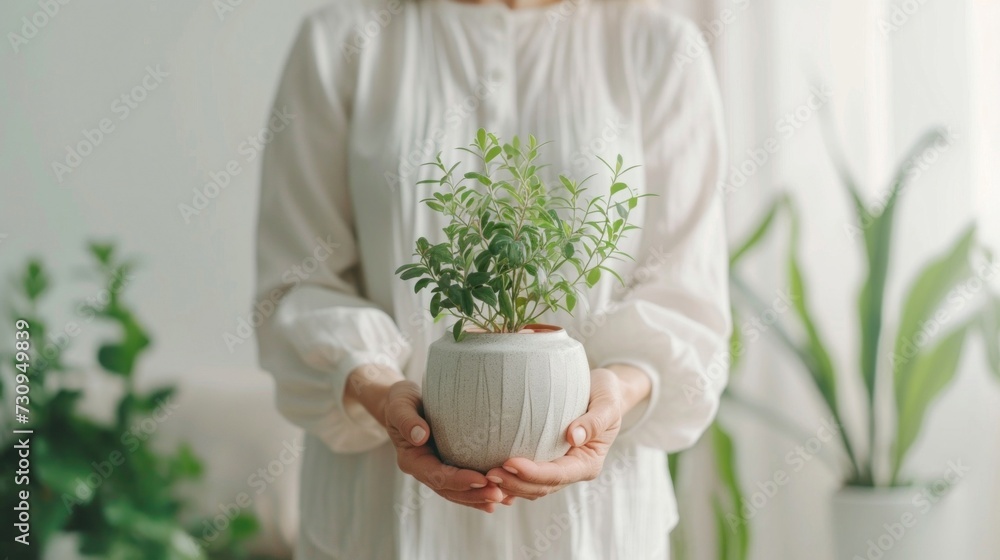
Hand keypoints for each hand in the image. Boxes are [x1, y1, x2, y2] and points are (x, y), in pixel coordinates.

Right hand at [346, 365, 509, 511]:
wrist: (404, 404)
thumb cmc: (402, 402)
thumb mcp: (399, 406)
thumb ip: (406, 420)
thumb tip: (420, 435)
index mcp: (412, 461)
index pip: (436, 476)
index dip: (458, 480)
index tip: (480, 479)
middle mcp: (426, 470)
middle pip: (450, 490)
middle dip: (474, 495)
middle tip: (499, 495)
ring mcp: (438, 470)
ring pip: (460, 492)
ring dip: (481, 497)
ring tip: (506, 499)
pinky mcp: (449, 466)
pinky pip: (466, 484)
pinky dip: (483, 490)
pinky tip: (504, 494)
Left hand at [485, 365, 648, 498]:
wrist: (602, 391)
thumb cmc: (606, 394)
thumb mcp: (607, 403)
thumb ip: (594, 421)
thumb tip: (572, 436)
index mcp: (587, 463)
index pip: (558, 475)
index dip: (534, 473)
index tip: (510, 462)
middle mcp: (572, 471)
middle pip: (541, 487)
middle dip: (515, 484)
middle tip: (489, 474)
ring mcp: (558, 468)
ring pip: (531, 487)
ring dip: (509, 485)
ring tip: (484, 475)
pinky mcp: (545, 461)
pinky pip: (525, 477)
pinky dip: (510, 479)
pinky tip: (487, 472)